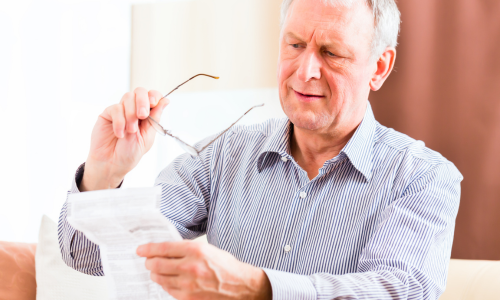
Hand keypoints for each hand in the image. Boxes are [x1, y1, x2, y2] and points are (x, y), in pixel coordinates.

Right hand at [80, 88, 168, 190]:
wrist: (111, 164)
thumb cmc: (130, 153)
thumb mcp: (147, 137)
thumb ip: (155, 118)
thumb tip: (166, 100)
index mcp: (147, 115)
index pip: (152, 96)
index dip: (154, 96)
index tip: (153, 103)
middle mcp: (134, 110)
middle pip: (140, 91)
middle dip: (142, 102)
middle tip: (142, 116)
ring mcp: (121, 110)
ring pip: (128, 97)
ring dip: (131, 114)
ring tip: (130, 131)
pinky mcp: (108, 114)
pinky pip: (115, 108)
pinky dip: (119, 121)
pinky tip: (119, 133)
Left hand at [136, 241, 271, 299]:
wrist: (241, 287)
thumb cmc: (226, 267)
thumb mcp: (208, 250)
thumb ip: (188, 250)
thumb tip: (167, 251)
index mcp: (196, 251)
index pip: (164, 248)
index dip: (148, 249)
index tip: (141, 250)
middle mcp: (190, 267)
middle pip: (157, 264)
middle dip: (149, 262)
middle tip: (148, 261)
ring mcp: (188, 284)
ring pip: (160, 278)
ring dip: (155, 274)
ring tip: (157, 271)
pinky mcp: (188, 297)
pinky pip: (168, 290)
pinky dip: (165, 284)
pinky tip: (168, 281)